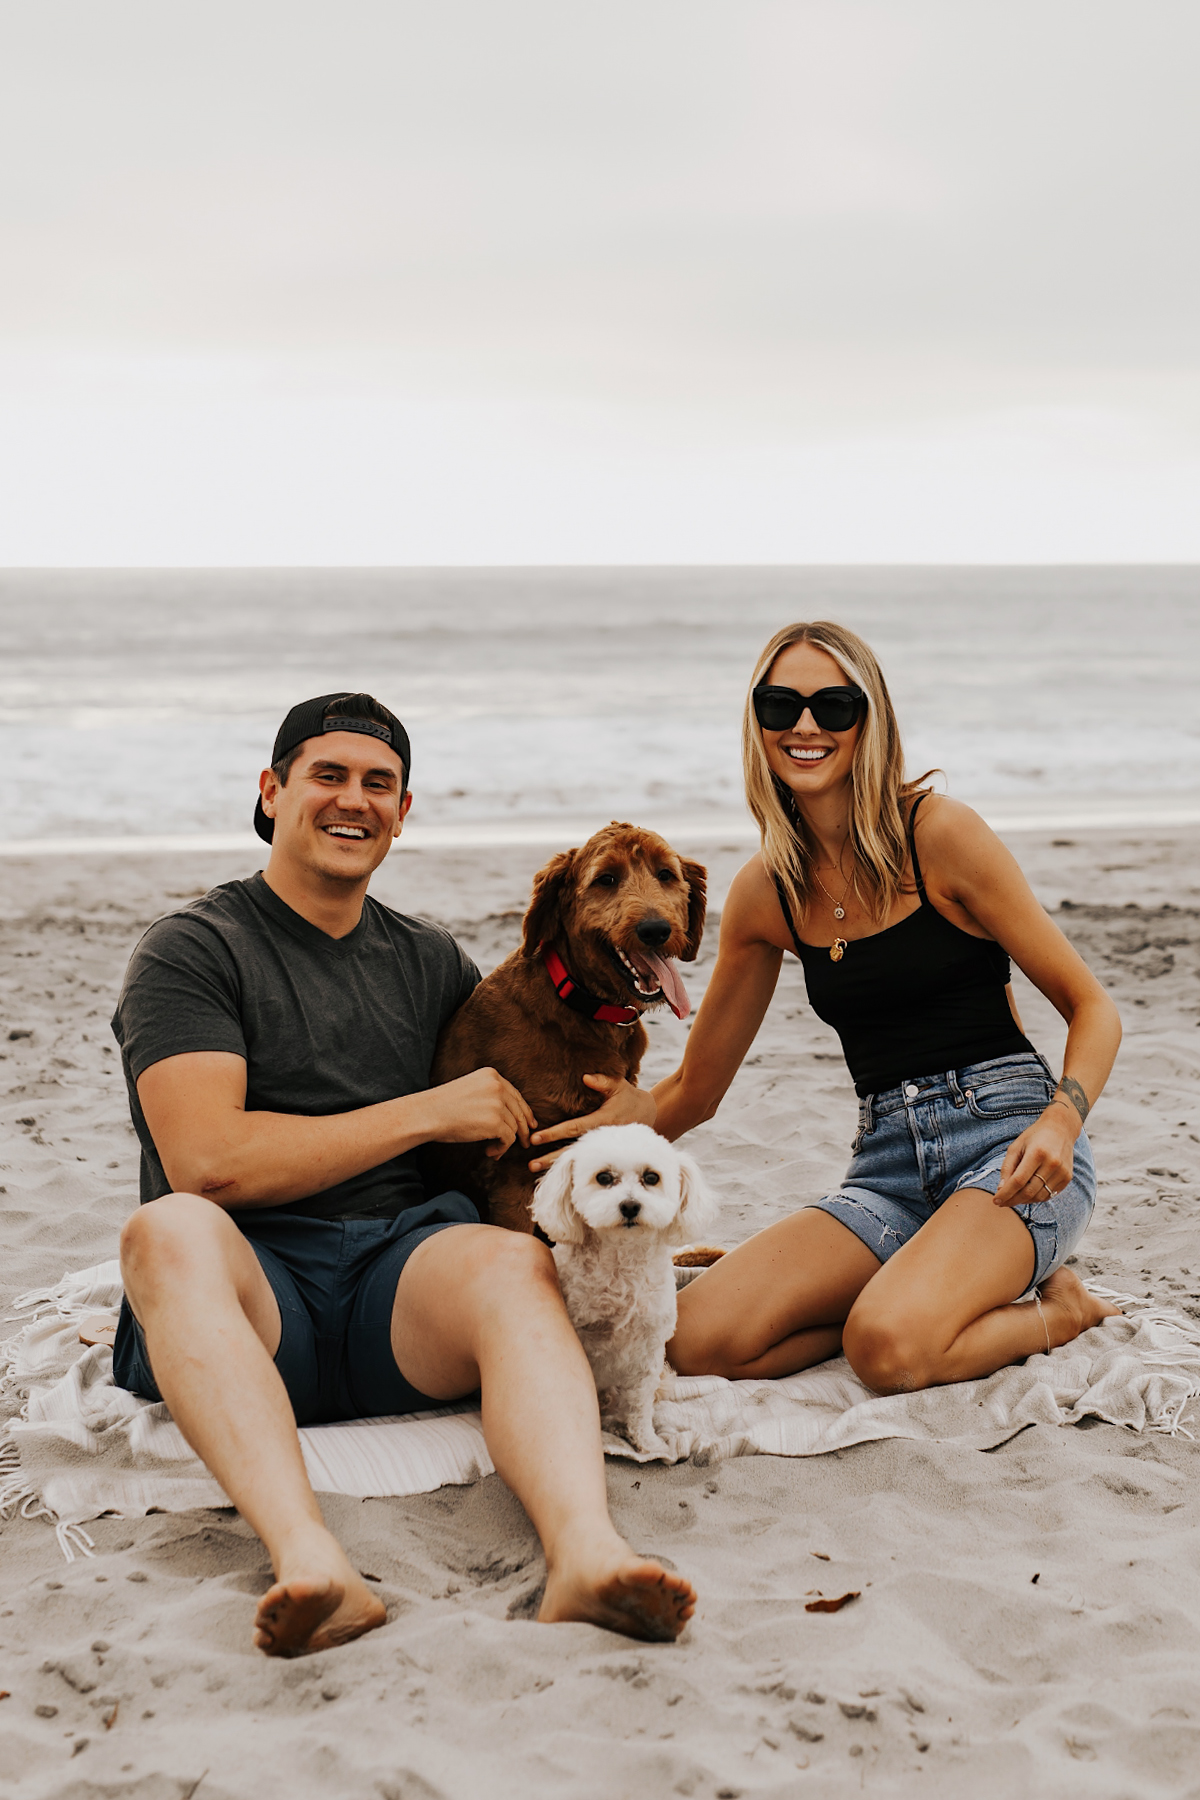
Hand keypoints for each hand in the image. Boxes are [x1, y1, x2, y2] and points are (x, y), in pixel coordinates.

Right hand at [423, 1067, 537, 1159]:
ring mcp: (498, 1104)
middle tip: (525, 1142)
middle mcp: (498, 1086)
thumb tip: (510, 1114)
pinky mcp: (496, 1122)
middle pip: (519, 1111)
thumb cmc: (442, 1106)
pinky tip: (491, 1152)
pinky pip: (508, 1139)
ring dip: (507, 1142)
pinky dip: (502, 1148)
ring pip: (514, 1127)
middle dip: (523, 1128)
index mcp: (491, 1075)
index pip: (516, 1095)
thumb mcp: (470, 1089)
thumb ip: (490, 1095)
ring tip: (495, 1150)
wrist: (426, 1114)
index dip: (524, 1111)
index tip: (529, 1124)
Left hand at [528, 1074, 656, 1172]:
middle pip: (572, 1149)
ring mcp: (601, 1148)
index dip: (554, 1133)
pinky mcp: (601, 1152)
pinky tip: (550, 1170)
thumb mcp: (619, 1086)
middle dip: (551, 1158)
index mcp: (603, 1121)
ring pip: (576, 1158)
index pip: (574, 1128)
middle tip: (531, 1164)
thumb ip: (603, 1082)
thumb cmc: (629, 1098)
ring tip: (534, 1168)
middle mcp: (600, 1138)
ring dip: (555, 1164)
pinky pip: (582, 1160)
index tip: (536, 1138)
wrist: (648, 1116)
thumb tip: (585, 1077)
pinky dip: (567, 1166)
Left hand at [992, 1105, 1077, 1207]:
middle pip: (1029, 1191)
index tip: (995, 1200)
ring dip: (1024, 1201)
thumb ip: (1007, 1167)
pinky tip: (1027, 1193)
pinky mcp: (1067, 1177)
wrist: (1061, 1129)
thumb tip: (1001, 1189)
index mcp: (1037, 1153)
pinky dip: (1036, 1197)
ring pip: (1039, 1196)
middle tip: (1001, 1202)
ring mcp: (1062, 1172)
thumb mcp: (1016, 1146)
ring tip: (1013, 1197)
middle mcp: (1052, 1163)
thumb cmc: (1034, 1137)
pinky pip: (1049, 1195)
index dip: (1006, 1193)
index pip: (1018, 1180)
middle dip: (1012, 1200)